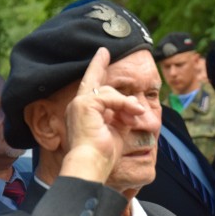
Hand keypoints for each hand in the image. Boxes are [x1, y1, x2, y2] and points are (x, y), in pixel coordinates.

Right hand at [60, 47, 145, 183]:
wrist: (92, 164)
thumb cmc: (103, 155)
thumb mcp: (118, 130)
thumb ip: (123, 114)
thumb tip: (134, 103)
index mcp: (83, 112)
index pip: (91, 86)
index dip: (97, 68)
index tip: (103, 54)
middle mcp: (78, 105)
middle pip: (94, 80)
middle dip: (100, 65)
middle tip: (106, 51)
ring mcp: (79, 103)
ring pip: (109, 91)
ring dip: (127, 103)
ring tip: (136, 115)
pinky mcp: (85, 105)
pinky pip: (111, 97)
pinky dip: (124, 105)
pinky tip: (132, 113)